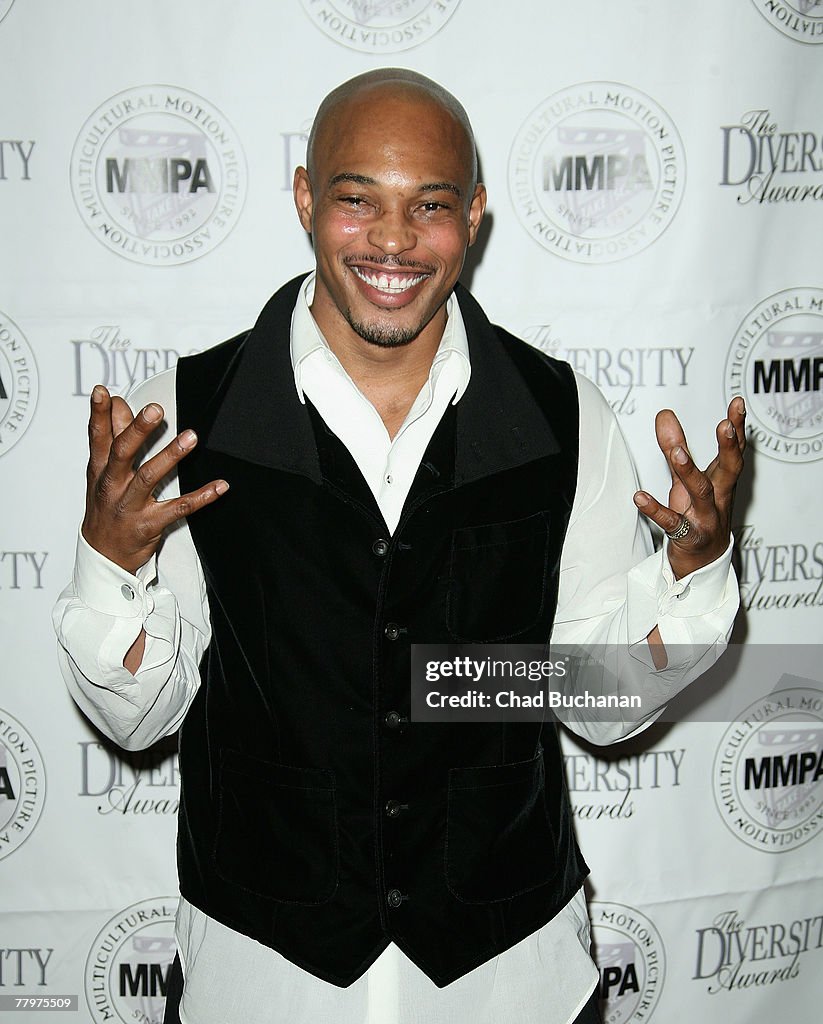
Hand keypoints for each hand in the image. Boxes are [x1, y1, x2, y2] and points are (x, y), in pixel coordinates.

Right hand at [82, 384, 228, 574]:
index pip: (97, 437)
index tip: (102, 392)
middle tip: (155, 411)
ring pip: (149, 477)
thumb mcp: (101, 473)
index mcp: (100, 470)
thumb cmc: (105, 508)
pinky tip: (220, 486)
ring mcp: (130, 506)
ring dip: (171, 456)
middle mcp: (112, 485)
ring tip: (191, 437)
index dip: (99, 414)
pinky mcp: (149, 525)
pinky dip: (201, 497)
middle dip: (138, 431)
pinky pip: (179, 509)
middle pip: (122, 453)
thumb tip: (120, 404)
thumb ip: (112, 437)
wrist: (103, 555)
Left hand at [633, 397, 745, 579]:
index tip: (738, 403)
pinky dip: (655, 510)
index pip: (734, 451)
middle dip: (728, 447)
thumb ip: (675, 446)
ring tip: (677, 452)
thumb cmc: (699, 515)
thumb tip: (664, 414)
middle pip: (729, 470)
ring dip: (690, 472)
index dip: (737, 427)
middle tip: (725, 425)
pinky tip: (639, 497)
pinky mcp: (689, 538)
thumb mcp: (686, 479)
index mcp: (721, 481)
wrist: (702, 563)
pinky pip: (672, 523)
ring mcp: (707, 518)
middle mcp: (719, 498)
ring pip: (701, 493)